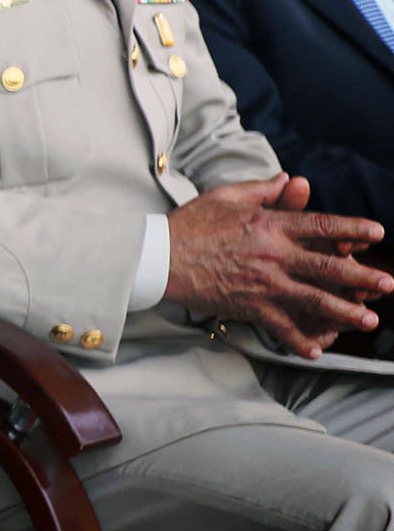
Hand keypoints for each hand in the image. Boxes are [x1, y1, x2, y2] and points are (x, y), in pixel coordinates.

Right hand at [165, 175, 391, 359]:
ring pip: (314, 300)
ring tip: (369, 320)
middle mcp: (273, 255)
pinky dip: (299, 341)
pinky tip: (316, 351)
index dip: (353, 229)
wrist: (159, 257)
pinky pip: (280, 326)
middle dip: (363, 277)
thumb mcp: (226, 196)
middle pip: (329, 267)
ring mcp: (263, 284)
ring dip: (346, 311)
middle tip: (388, 285)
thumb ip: (263, 189)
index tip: (378, 234)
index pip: (322, 226)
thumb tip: (291, 179)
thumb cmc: (191, 224)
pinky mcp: (249, 306)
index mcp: (270, 225)